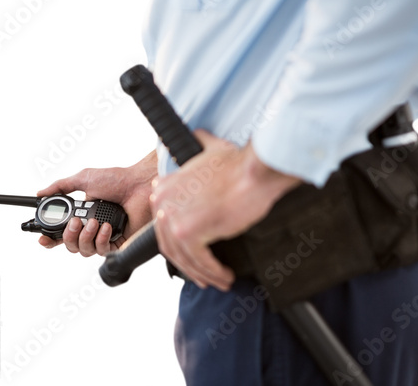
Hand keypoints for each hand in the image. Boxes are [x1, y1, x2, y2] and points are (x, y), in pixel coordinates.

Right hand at [37, 151, 157, 255]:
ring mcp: (106, 236)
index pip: (62, 233)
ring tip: (94, 221)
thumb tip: (41, 193)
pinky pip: (103, 252)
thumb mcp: (84, 179)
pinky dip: (102, 239)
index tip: (43, 238)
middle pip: (71, 246)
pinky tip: (107, 227)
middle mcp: (93, 228)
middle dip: (69, 236)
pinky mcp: (119, 243)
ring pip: (84, 251)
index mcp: (83, 215)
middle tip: (76, 222)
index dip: (50, 239)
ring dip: (85, 237)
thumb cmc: (117, 180)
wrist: (140, 184)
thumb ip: (62, 186)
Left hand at [150, 130, 300, 290]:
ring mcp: (173, 218)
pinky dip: (213, 273)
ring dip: (204, 274)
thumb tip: (200, 135)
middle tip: (206, 275)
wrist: (254, 171)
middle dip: (190, 265)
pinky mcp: (188, 232)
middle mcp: (163, 202)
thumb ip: (200, 145)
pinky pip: (199, 262)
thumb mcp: (211, 150)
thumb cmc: (239, 165)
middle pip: (171, 246)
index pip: (165, 226)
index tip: (195, 256)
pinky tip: (225, 277)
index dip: (180, 245)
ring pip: (184, 258)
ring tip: (219, 281)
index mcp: (165, 186)